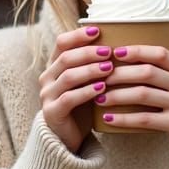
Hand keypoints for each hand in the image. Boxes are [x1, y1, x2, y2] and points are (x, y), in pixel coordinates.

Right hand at [39, 25, 113, 153]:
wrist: (68, 138)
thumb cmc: (83, 106)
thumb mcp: (88, 82)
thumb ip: (95, 65)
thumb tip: (122, 44)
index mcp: (55, 66)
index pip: (62, 42)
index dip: (78, 35)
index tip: (98, 30)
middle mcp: (47, 77)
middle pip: (66, 57)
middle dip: (89, 52)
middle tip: (109, 52)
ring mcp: (47, 95)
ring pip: (68, 76)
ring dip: (90, 70)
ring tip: (109, 68)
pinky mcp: (52, 112)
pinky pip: (69, 98)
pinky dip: (86, 91)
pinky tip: (102, 88)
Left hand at [99, 45, 168, 168]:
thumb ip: (167, 75)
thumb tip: (131, 63)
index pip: (159, 53)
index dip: (135, 50)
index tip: (114, 52)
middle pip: (147, 72)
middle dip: (119, 73)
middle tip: (99, 76)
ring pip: (142, 94)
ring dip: (116, 95)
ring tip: (99, 97)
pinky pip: (144, 118)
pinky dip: (123, 118)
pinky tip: (108, 119)